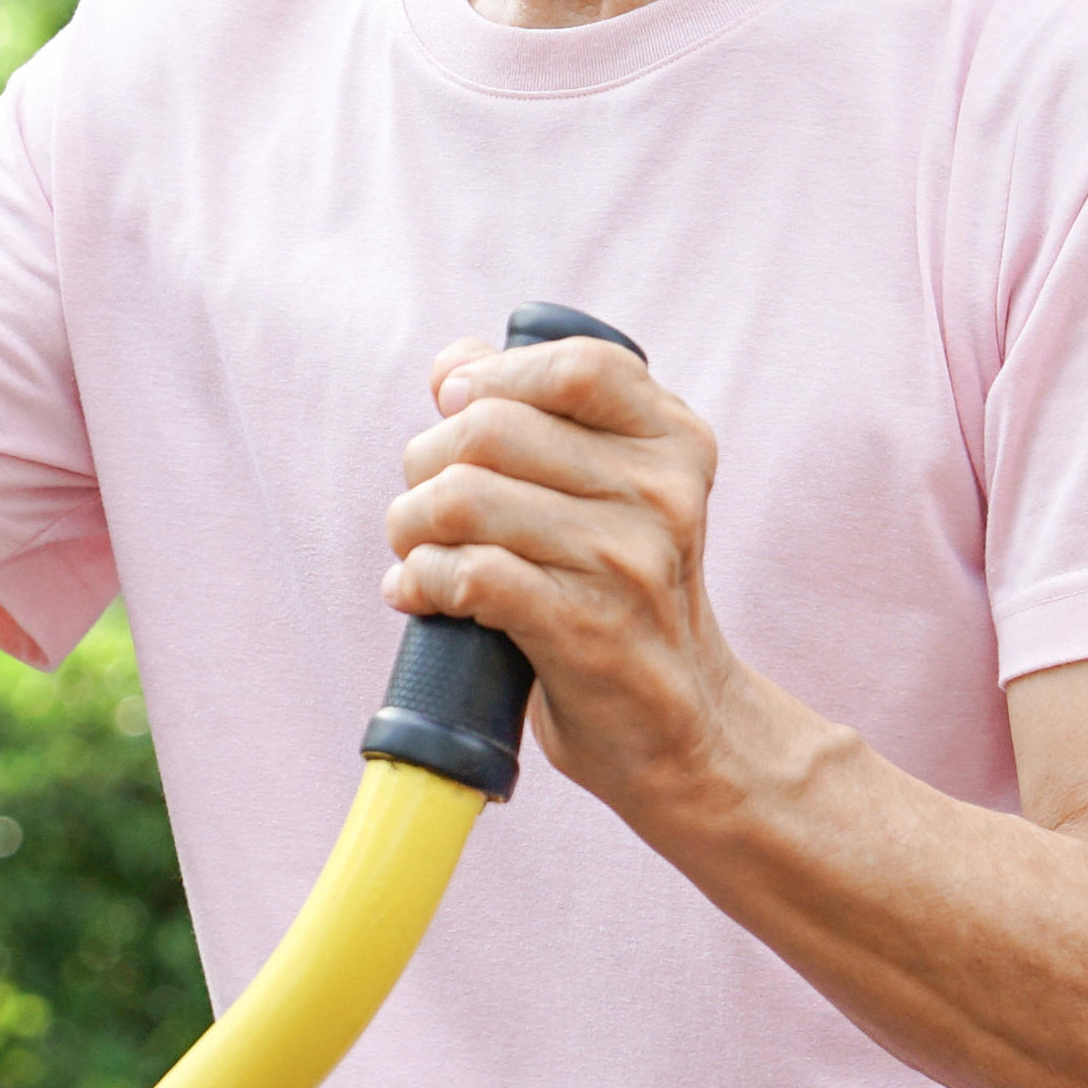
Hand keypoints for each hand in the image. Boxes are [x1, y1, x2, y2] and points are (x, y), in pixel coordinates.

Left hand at [384, 330, 801, 823]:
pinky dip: (421, 579)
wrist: (678, 725)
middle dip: (426, 462)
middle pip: (491, 428)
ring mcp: (630, 562)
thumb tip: (454, 362)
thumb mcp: (613, 493)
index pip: (574, 367)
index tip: (455, 408)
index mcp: (675, 441)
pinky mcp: (587, 630)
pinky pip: (468, 573)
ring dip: (409, 526)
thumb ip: (543, 416)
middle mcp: (664, 494)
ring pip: (464, 499)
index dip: (493, 376)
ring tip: (412, 552)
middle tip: (422, 507)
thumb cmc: (621, 596)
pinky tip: (418, 594)